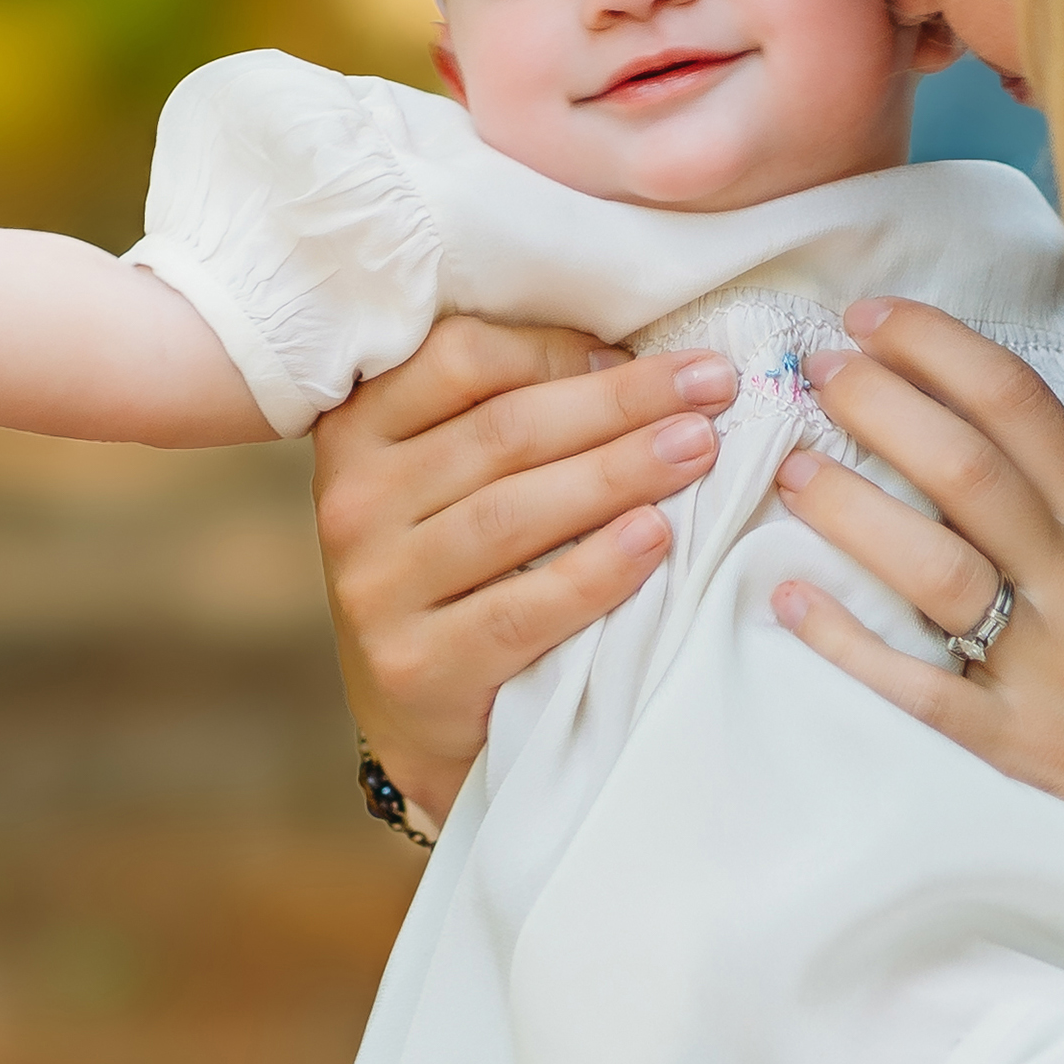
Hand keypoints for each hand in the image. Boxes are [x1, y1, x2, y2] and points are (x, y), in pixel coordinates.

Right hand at [314, 319, 737, 824]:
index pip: (461, 360)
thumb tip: (622, 359)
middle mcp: (353, 503)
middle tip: (710, 387)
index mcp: (359, 431)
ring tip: (698, 450)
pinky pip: (522, 608)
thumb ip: (507, 412)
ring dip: (620, 473)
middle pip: (503, 433)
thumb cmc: (458, 567)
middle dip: (620, 403)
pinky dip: (597, 570)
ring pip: (513, 512)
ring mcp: (377, 588)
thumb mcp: (452, 476)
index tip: (650, 354)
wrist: (418, 713)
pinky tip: (656, 537)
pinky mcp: (418, 665)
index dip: (560, 349)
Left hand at [769, 298, 1063, 853]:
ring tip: (792, 473)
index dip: (937, 348)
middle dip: (879, 404)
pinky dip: (849, 644)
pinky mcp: (1017, 741)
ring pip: (935, 567)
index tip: (872, 318)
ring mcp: (1045, 661)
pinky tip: (789, 603)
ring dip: (852, 512)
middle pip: (965, 467)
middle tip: (814, 371)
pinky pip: (920, 687)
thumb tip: (1002, 442)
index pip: (1020, 405)